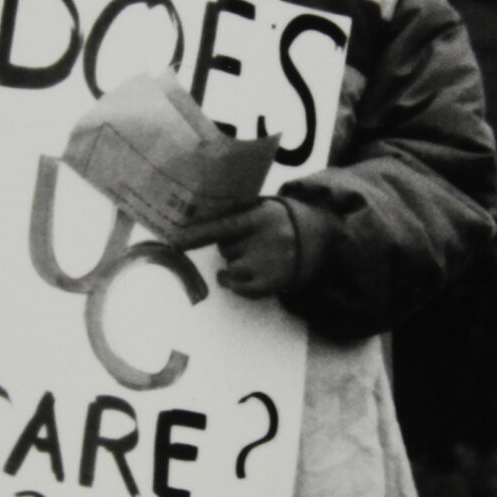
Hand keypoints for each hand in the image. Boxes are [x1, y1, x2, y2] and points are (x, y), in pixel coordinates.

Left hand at [173, 199, 299, 298]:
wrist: (322, 237)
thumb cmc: (280, 221)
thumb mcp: (262, 207)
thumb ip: (237, 212)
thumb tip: (198, 222)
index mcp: (260, 217)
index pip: (222, 226)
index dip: (197, 235)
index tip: (175, 241)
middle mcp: (266, 239)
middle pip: (226, 248)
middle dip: (232, 246)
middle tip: (250, 241)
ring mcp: (271, 263)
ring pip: (231, 269)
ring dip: (233, 265)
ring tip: (251, 257)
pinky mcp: (275, 282)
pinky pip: (242, 288)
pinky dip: (235, 284)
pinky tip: (238, 277)